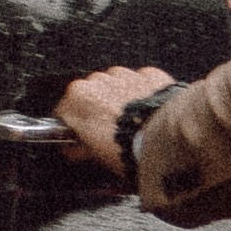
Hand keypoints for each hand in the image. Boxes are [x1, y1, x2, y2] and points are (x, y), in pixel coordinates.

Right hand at [53, 65, 175, 178]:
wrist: (166, 140)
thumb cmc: (128, 148)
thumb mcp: (95, 156)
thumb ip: (81, 147)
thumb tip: (79, 148)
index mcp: (78, 97)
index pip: (64, 112)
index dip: (72, 129)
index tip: (79, 140)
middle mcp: (98, 80)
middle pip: (90, 97)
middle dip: (97, 113)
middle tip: (108, 136)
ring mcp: (124, 75)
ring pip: (115, 87)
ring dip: (120, 102)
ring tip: (132, 127)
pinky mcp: (148, 75)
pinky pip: (140, 84)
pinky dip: (142, 96)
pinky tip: (148, 116)